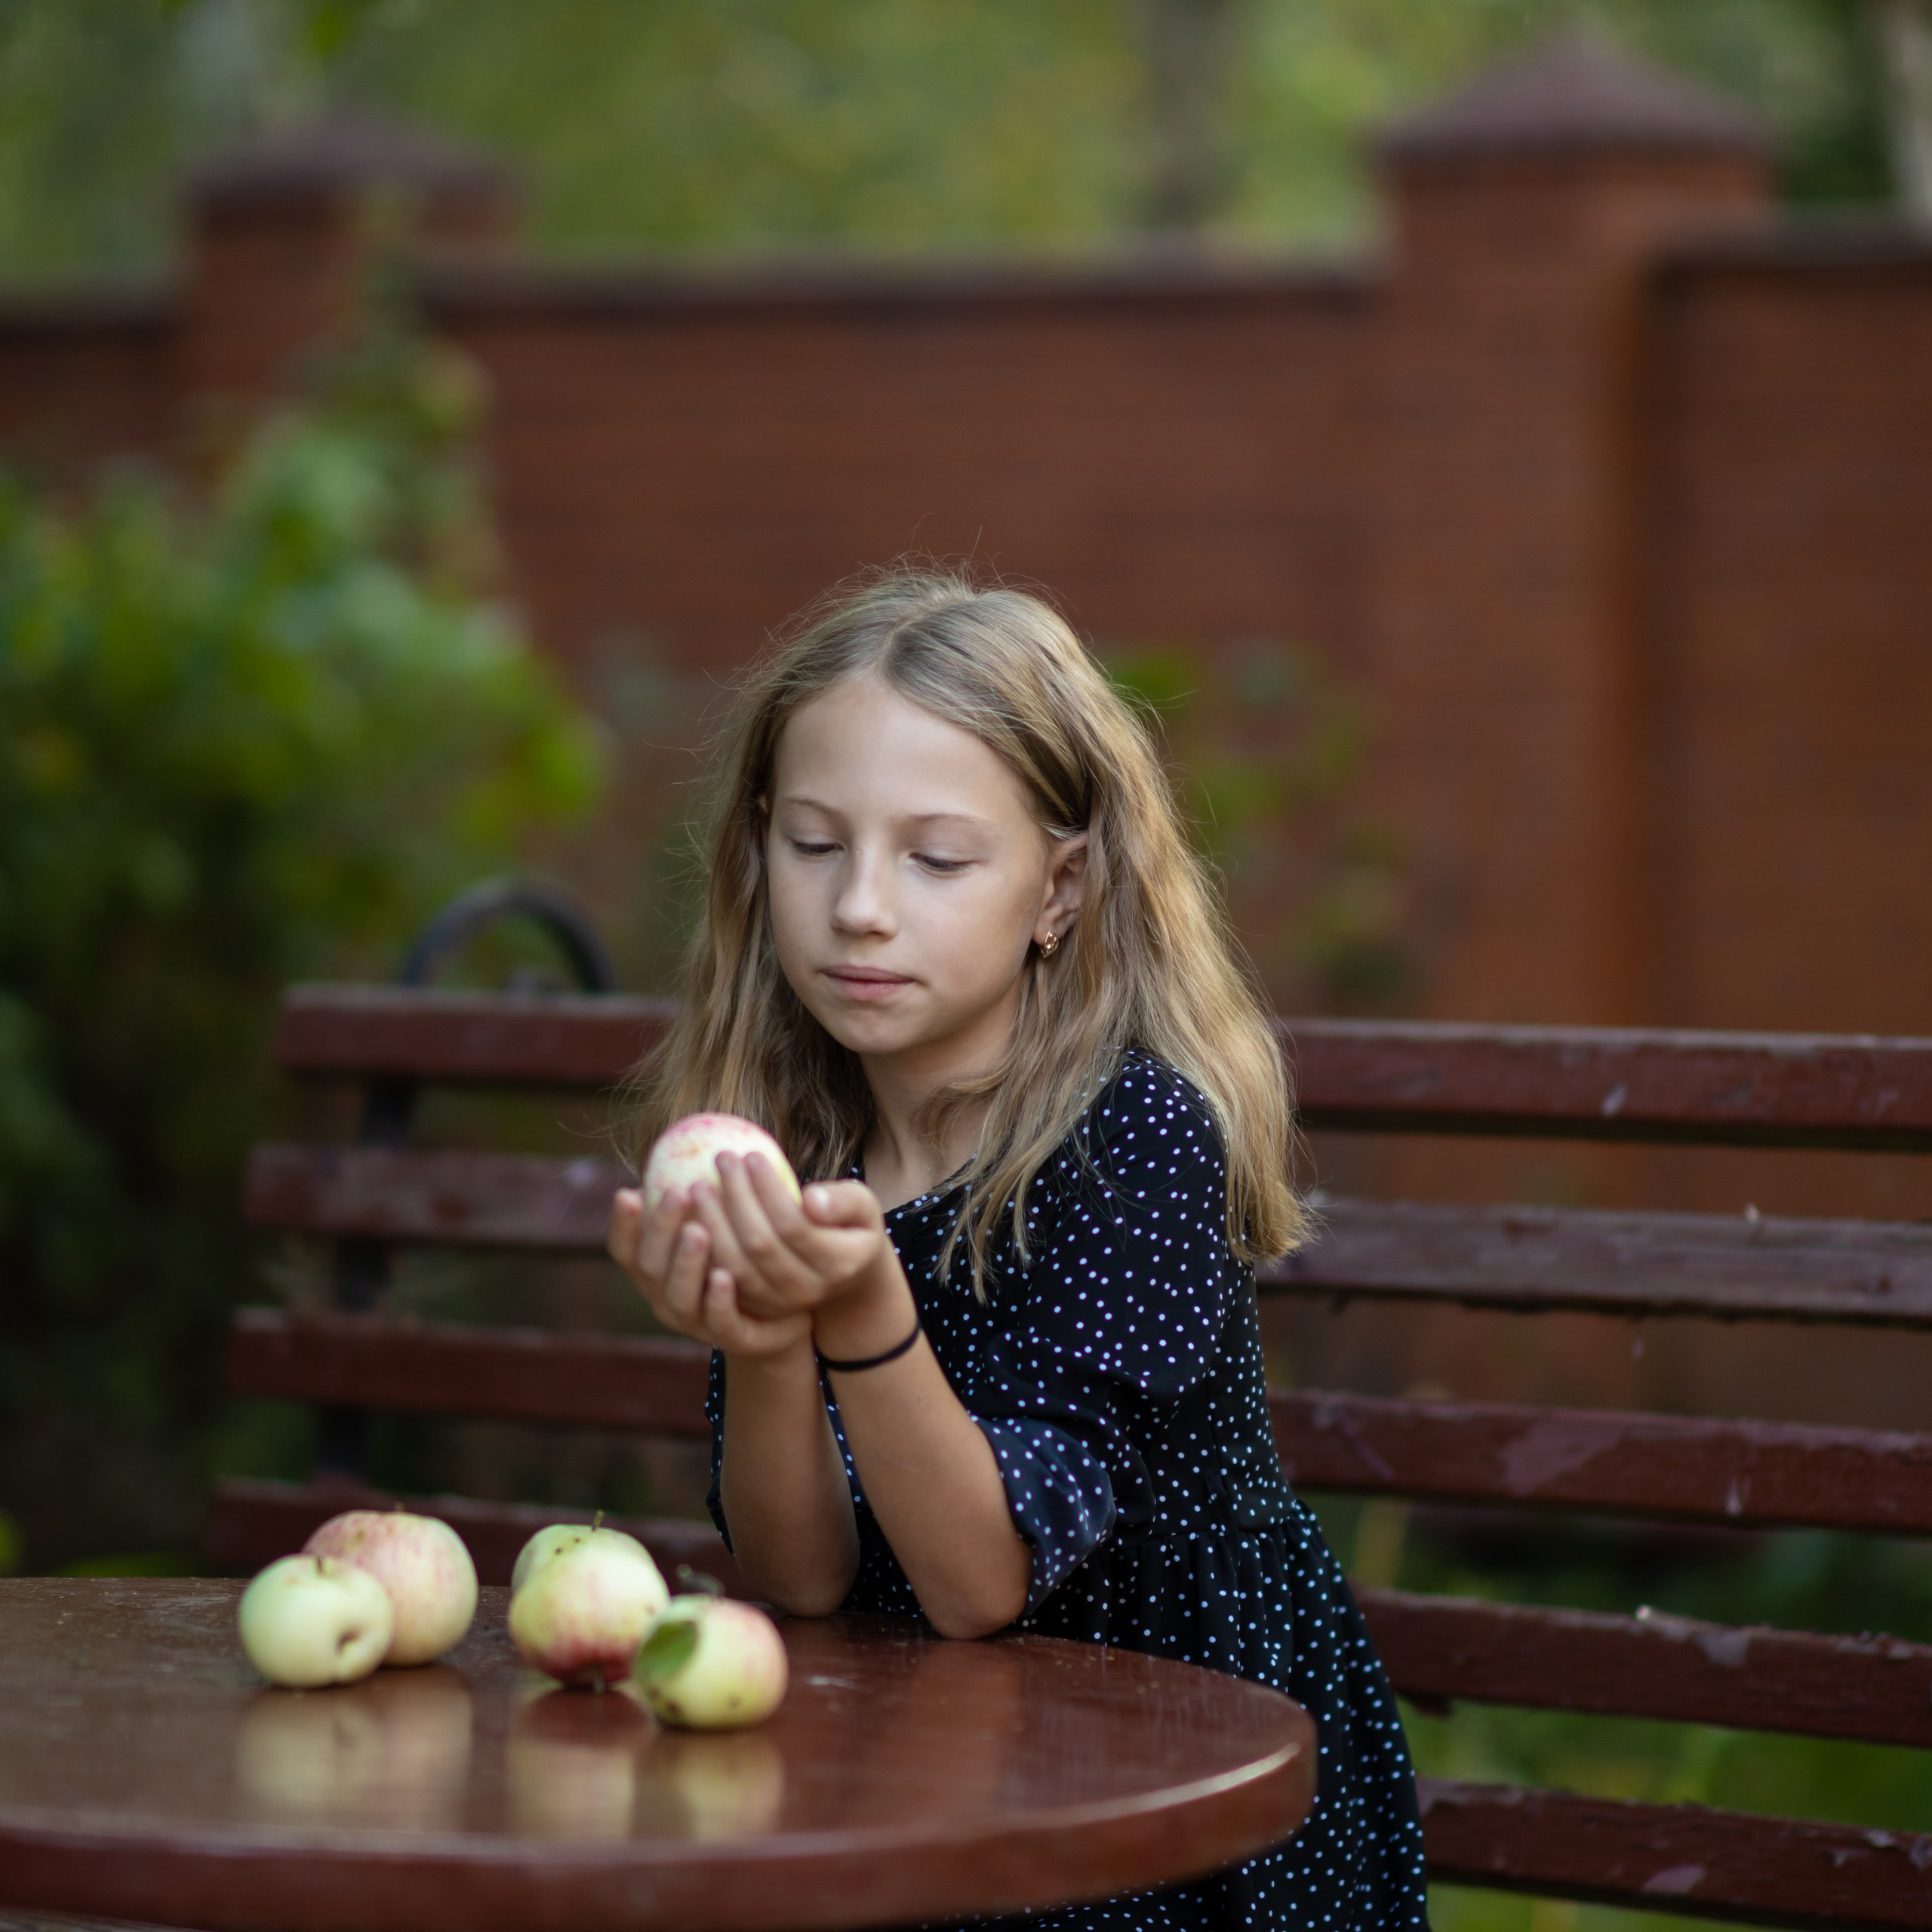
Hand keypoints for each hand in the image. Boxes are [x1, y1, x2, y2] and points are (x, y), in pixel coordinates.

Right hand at [607, 1183, 809, 1359]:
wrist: (784, 1312)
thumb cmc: (741, 1257)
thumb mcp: (717, 1225)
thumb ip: (697, 1197)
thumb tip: (684, 1141)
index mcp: (656, 1271)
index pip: (626, 1250)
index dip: (623, 1224)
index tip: (628, 1191)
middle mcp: (666, 1299)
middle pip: (650, 1268)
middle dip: (661, 1230)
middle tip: (677, 1194)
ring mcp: (695, 1324)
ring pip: (680, 1297)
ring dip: (687, 1262)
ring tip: (700, 1231)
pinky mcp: (732, 1339)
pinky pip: (720, 1322)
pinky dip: (718, 1299)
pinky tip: (726, 1275)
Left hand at [688, 1153, 891, 1324]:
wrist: (846, 1277)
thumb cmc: (851, 1226)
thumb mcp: (863, 1207)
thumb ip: (844, 1200)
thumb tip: (811, 1199)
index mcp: (839, 1263)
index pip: (794, 1225)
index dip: (769, 1190)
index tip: (751, 1155)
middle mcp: (808, 1289)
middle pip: (761, 1244)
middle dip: (737, 1198)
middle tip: (722, 1159)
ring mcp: (781, 1304)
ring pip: (737, 1266)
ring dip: (713, 1223)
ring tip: (700, 1186)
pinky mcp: (757, 1307)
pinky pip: (723, 1280)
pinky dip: (706, 1248)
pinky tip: (693, 1215)